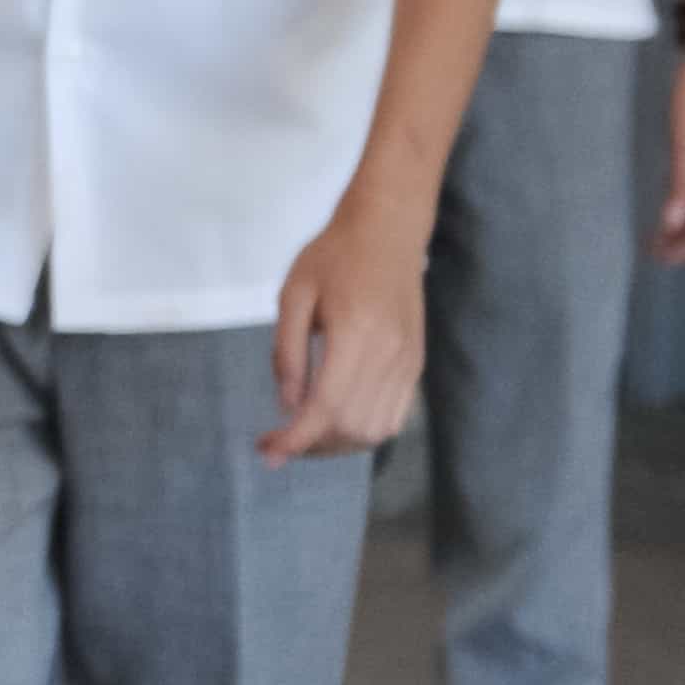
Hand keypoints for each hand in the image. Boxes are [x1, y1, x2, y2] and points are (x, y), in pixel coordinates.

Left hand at [264, 198, 431, 459]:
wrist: (388, 232)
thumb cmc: (334, 256)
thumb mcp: (294, 294)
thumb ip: (287, 351)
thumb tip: (286, 406)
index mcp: (356, 333)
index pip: (327, 407)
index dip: (296, 439)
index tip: (268, 451)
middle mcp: (390, 355)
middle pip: (352, 428)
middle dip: (311, 445)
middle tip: (278, 439)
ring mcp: (408, 363)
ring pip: (376, 431)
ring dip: (337, 444)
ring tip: (305, 432)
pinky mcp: (416, 365)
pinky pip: (395, 418)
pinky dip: (363, 431)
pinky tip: (335, 419)